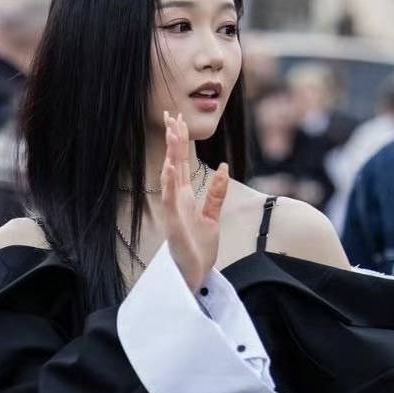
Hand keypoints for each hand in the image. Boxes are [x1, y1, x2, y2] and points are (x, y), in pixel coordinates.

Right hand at [161, 111, 229, 293]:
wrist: (195, 277)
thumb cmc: (199, 250)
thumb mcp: (213, 217)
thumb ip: (216, 193)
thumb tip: (223, 167)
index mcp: (185, 198)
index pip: (182, 165)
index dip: (180, 142)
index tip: (177, 120)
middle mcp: (177, 202)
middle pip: (174, 165)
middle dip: (173, 141)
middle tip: (170, 115)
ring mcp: (173, 212)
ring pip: (170, 178)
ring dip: (171, 155)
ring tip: (171, 133)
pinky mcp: (174, 226)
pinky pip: (171, 202)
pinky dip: (170, 184)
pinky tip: (170, 168)